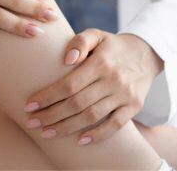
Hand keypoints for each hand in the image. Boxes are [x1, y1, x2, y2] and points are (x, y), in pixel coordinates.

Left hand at [23, 29, 163, 144]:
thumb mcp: (96, 35)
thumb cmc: (112, 45)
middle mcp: (113, 80)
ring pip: (92, 116)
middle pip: (77, 103)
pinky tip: (80, 141)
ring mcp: (124, 95)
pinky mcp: (134, 107)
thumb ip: (79, 42)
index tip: (29, 105)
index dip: (48, 96)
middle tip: (32, 123)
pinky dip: (98, 135)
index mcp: (100, 63)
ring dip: (67, 127)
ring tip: (48, 132)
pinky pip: (116, 125)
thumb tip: (67, 59)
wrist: (147, 52)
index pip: (69, 84)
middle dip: (51, 115)